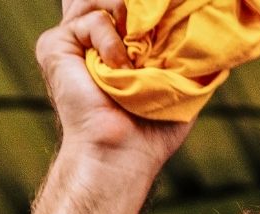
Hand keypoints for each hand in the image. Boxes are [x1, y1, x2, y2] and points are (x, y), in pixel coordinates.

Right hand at [35, 0, 190, 170]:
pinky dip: (113, 42)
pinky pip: (92, 20)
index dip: (140, 8)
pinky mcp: (55, 44)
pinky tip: (119, 69)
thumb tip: (204, 26)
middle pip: (113, 0)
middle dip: (138, 9)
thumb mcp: (179, 85)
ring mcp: (72, 41)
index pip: (124, 8)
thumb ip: (186, 55)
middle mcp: (92, 40)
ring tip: (136, 60)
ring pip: (104, 1)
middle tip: (150, 41)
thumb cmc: (151, 130)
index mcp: (115, 47)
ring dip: (130, 23)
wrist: (121, 152)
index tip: (158, 14)